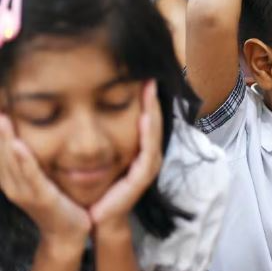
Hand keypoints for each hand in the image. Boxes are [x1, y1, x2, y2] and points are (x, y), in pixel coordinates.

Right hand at [0, 115, 90, 247]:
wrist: (69, 233)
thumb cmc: (57, 205)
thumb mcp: (39, 181)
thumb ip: (32, 164)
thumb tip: (28, 141)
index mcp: (12, 181)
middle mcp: (13, 186)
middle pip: (0, 155)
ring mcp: (25, 193)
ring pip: (11, 162)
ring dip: (5, 140)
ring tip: (1, 119)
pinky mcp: (41, 197)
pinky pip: (31, 176)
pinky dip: (24, 160)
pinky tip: (19, 145)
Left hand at [90, 80, 162, 231]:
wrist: (98, 217)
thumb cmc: (100, 187)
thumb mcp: (103, 157)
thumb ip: (105, 136)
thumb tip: (95, 109)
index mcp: (141, 150)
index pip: (147, 119)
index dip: (146, 100)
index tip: (143, 77)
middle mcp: (148, 156)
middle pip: (154, 122)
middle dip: (152, 100)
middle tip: (150, 78)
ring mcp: (147, 166)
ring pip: (153, 133)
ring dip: (153, 112)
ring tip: (150, 91)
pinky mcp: (142, 176)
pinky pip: (148, 150)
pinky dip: (148, 133)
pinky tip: (145, 117)